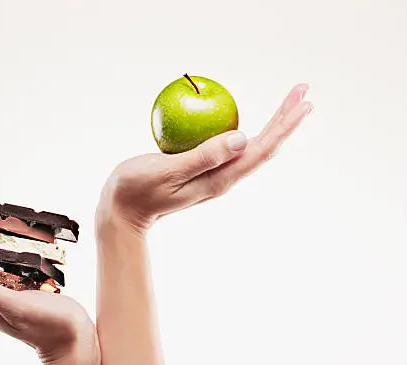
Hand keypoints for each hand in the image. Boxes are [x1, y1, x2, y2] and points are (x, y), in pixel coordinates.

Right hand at [96, 84, 312, 234]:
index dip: (285, 125)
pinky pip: (234, 147)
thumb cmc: (137, 189)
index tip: (303, 101)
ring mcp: (215, 175)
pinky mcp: (204, 170)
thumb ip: (204, 157)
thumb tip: (242, 138)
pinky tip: (247, 120)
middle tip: (303, 90)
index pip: (261, 149)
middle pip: (264, 146)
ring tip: (289, 102)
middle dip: (286, 118)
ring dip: (273, 124)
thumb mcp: (167, 171)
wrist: (123, 212)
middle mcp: (224, 178)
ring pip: (253, 146)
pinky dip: (249, 130)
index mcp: (220, 179)